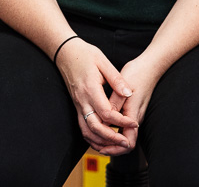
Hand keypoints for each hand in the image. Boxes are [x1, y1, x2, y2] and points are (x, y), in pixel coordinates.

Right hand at [55, 38, 138, 153]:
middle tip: (126, 142)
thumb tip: (129, 93)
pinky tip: (103, 140)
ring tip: (116, 145)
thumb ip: (116, 79)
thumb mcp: (102, 61)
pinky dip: (92, 137)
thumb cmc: (85, 54)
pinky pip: (83, 127)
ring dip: (101, 141)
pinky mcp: (77, 106)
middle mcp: (82, 100)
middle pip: (95, 127)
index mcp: (90, 89)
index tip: (134, 123)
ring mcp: (78, 104)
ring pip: (87, 131)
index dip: (121, 121)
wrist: (64, 52)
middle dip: (112, 138)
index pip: (107, 113)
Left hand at [104, 54, 164, 154]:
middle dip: (111, 147)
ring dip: (111, 140)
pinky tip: (103, 126)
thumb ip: (114, 103)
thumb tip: (106, 117)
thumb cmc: (138, 73)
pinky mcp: (133, 110)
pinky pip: (124, 127)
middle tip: (96, 147)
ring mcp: (135, 115)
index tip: (101, 148)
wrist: (150, 66)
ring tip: (96, 140)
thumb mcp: (123, 87)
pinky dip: (114, 130)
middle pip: (126, 142)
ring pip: (124, 135)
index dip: (114, 148)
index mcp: (133, 114)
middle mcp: (136, 118)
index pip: (128, 142)